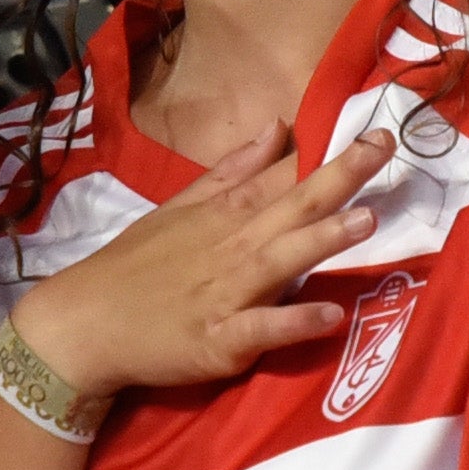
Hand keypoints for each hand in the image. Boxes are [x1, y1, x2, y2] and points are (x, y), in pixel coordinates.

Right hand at [3, 126, 391, 406]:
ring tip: (366, 220)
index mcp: (225, 214)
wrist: (83, 324)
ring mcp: (228, 295)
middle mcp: (232, 247)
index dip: (331, 152)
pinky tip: (330, 315)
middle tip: (385, 148)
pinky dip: (294, 322)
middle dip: (340, 177)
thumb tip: (278, 127)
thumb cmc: (135, 267)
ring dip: (322, 239)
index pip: (284, 176)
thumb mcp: (179, 206)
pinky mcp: (220, 342)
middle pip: (292, 207)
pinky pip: (262, 330)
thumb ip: (233, 171)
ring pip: (282, 260)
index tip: (378, 128)